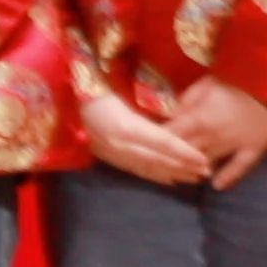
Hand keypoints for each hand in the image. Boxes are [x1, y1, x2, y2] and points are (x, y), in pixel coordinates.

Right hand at [81, 77, 213, 185]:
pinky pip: (135, 170)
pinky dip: (154, 176)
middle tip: (206, 172)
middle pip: (158, 159)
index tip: (204, 159)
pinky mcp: (107, 156)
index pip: (163, 142)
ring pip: (148, 167)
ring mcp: (113, 152)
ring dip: (172, 174)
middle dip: (183, 167)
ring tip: (193, 178)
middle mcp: (120, 144)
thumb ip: (144, 106)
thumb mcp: (119, 90)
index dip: (184, 152)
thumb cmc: (93, 86)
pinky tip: (168, 180)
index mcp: (126, 126)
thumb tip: (173, 114)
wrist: (59, 100)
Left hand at [163, 78, 266, 188]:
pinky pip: (240, 167)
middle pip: (187, 152)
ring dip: (194, 170)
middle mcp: (213, 137)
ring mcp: (234, 145)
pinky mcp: (254, 149)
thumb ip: (187, 100)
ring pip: (208, 162)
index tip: (145, 148)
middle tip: (158, 167)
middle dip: (171, 160)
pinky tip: (216, 186)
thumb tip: (171, 115)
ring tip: (181, 177)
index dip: (157, 142)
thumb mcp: (206, 83)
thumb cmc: (238, 78)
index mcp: (199, 119)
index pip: (172, 135)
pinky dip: (228, 177)